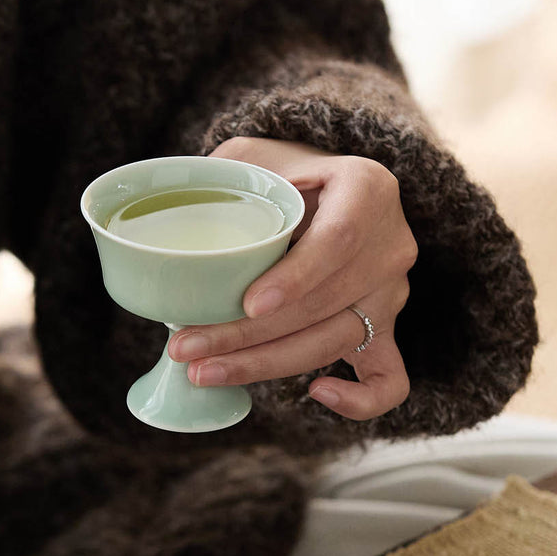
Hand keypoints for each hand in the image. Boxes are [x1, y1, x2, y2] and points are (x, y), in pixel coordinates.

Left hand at [167, 137, 416, 419]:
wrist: (321, 187)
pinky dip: (360, 401)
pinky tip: (316, 394)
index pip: (340, 239)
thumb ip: (221, 177)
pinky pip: (388, 379)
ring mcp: (390, 293)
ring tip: (203, 372)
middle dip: (249, 335)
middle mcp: (390, 244)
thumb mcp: (251, 155)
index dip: (297, 277)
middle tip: (186, 346)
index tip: (250, 304)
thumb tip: (166, 225)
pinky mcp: (384, 330)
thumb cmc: (280, 172)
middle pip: (325, 303)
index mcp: (368, 189)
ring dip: (266, 366)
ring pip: (335, 342)